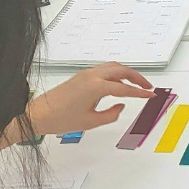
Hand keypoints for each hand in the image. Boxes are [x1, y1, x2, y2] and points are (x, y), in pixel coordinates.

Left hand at [28, 62, 154, 135]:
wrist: (38, 114)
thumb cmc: (61, 119)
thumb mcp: (90, 122)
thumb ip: (111, 114)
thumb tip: (120, 107)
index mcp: (97, 87)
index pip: (125, 88)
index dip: (140, 92)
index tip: (150, 95)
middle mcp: (93, 76)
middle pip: (122, 70)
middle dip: (137, 77)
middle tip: (147, 86)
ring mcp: (86, 74)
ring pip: (113, 67)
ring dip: (126, 73)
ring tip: (135, 83)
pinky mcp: (81, 76)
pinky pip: (104, 69)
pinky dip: (116, 72)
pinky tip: (118, 82)